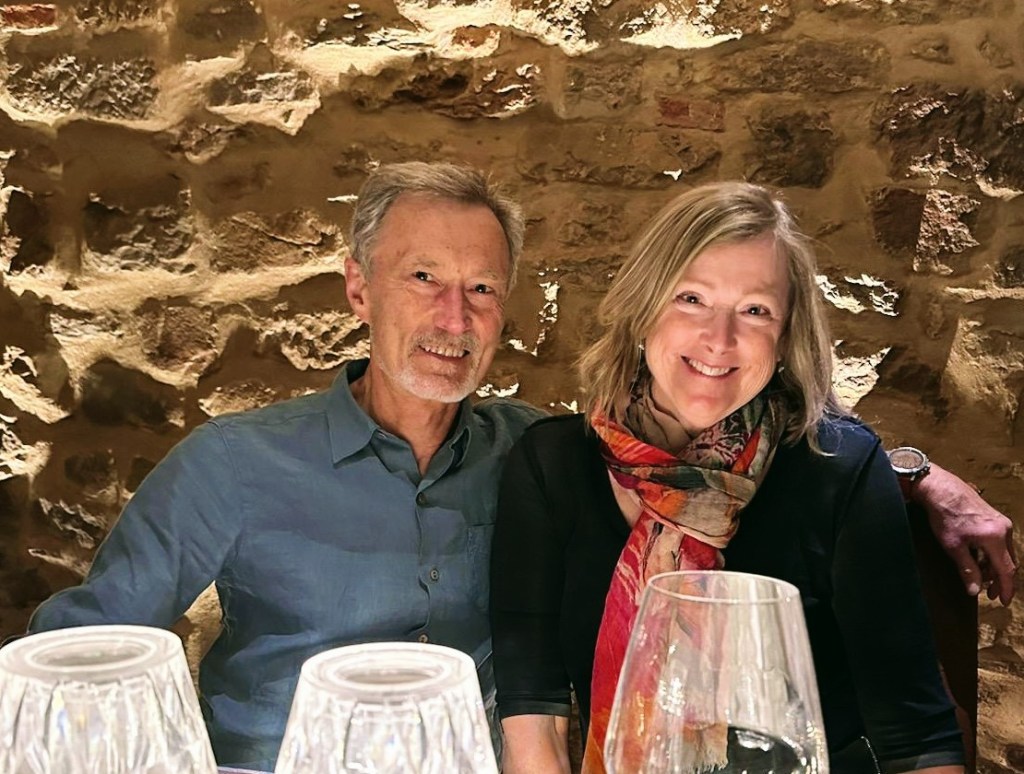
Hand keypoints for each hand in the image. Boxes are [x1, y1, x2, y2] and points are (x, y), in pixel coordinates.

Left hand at [912, 463, 1016, 604]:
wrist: (940, 488)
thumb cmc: (944, 515)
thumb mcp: (953, 546)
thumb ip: (967, 570)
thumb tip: (975, 591)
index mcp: (996, 538)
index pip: (1007, 570)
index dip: (1005, 588)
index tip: (1003, 601)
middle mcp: (1004, 529)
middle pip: (1008, 562)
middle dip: (999, 579)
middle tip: (988, 592)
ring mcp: (1001, 521)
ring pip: (1004, 552)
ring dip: (995, 566)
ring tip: (982, 577)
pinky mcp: (995, 517)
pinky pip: (1000, 541)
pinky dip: (992, 554)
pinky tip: (980, 559)